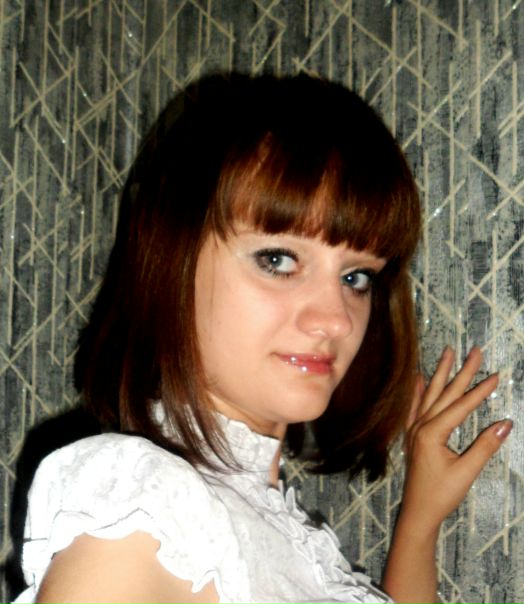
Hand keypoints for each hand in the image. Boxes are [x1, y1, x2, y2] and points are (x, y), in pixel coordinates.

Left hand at [399, 346, 511, 536]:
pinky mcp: (411, 434)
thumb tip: (506, 423)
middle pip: (445, 393)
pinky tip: (419, 377)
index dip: (480, 390)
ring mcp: (414, 428)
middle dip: (461, 371)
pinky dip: (418, 390)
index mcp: (432, 433)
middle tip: (474, 350)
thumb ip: (485, 446)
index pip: (461, 406)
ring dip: (440, 373)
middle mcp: (420, 425)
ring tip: (448, 352)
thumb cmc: (442, 494)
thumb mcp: (467, 471)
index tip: (496, 374)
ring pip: (429, 394)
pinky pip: (414, 406)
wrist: (418, 512)